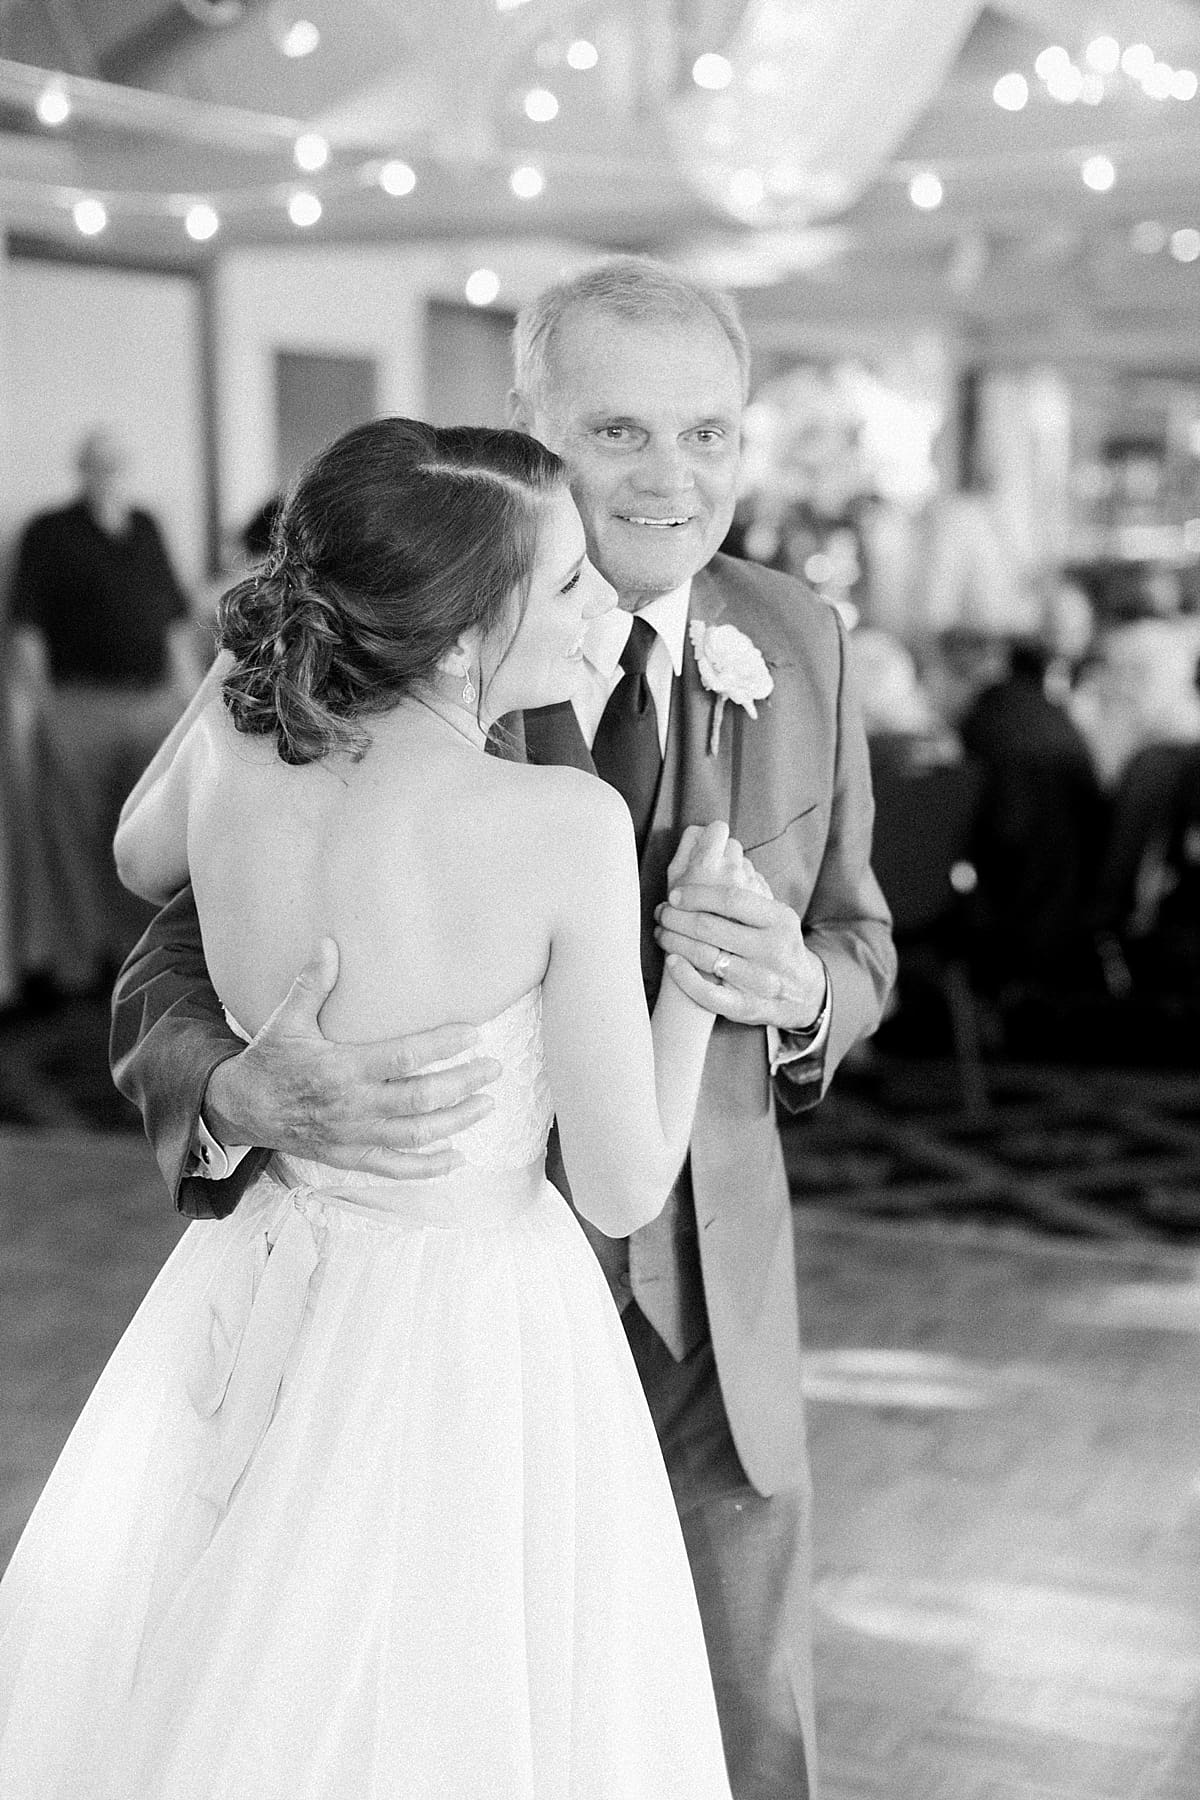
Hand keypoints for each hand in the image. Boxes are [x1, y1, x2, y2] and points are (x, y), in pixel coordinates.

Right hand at [203, 939, 501, 1177]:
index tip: (474, 1034)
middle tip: (494, 1069)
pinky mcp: (350, 1158)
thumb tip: (330, 942)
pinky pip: (395, 1168)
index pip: (403, 1058)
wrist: (239, 1109)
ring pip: (416, 1135)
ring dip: (456, 1122)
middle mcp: (353, 1106)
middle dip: (463, 1084)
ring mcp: (354, 1136)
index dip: (442, 1046)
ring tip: (486, 1105)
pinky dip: (429, 1167)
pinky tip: (457, 1158)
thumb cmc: (269, 1059)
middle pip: (420, 1099)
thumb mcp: (286, 1019)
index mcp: (342, 1068)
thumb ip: (313, 984)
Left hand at [656, 839, 826, 1029]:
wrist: (804, 994)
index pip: (733, 900)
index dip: (699, 894)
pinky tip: (672, 962)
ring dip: (675, 944)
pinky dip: (687, 978)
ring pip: (708, 959)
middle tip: (662, 912)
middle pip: (714, 929)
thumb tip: (721, 843)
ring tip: (661, 933)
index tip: (676, 893)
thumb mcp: (774, 913)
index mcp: (781, 920)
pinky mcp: (751, 1008)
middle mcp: (775, 950)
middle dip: (679, 918)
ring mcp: (763, 982)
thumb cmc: (778, 943)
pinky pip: (712, 995)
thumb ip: (750, 885)